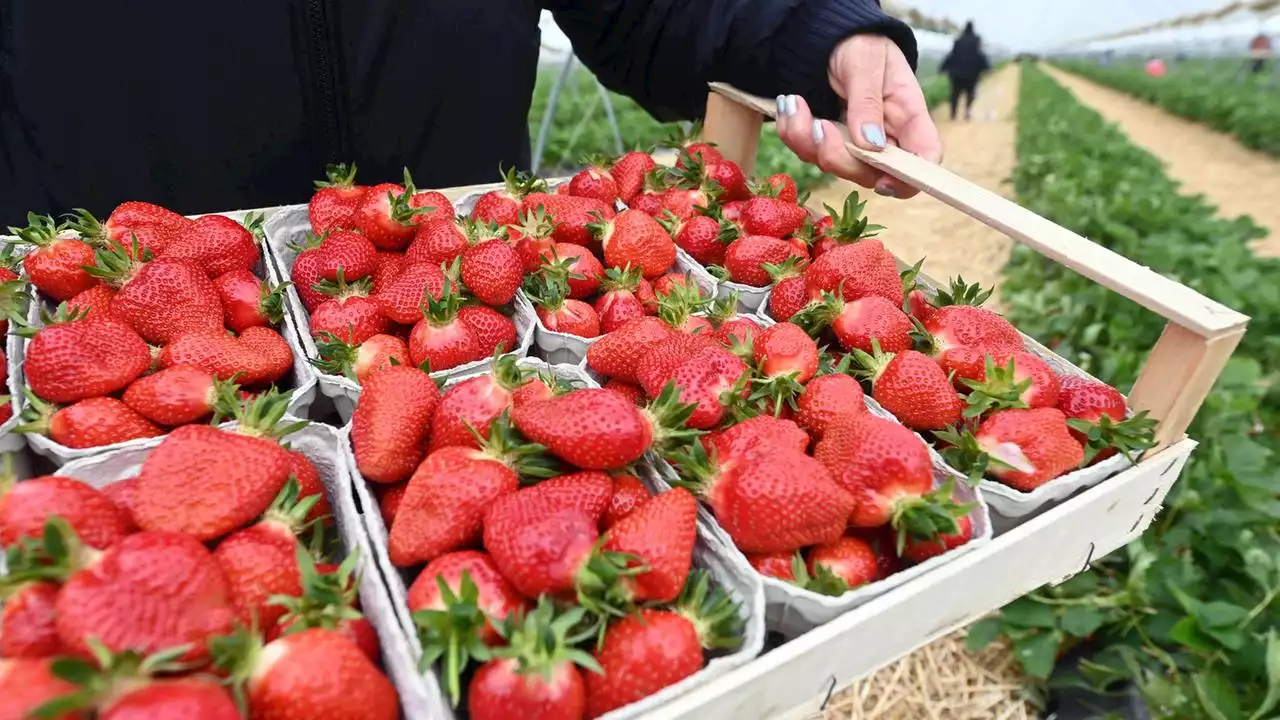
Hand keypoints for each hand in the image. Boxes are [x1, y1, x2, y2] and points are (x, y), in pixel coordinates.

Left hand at [775, 35, 941, 198]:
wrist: (830, 34)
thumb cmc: (860, 42)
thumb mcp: (866, 62)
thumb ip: (867, 103)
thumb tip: (872, 145)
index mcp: (908, 117)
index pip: (924, 159)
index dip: (909, 179)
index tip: (883, 181)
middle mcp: (885, 138)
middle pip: (872, 175)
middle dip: (839, 158)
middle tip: (819, 125)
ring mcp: (855, 144)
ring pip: (833, 166)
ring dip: (807, 141)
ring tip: (795, 103)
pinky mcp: (828, 141)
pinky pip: (808, 152)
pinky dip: (793, 133)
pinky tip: (790, 106)